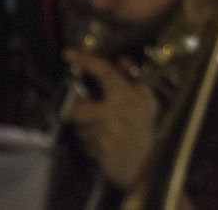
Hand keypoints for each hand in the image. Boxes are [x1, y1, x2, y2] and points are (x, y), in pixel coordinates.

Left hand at [66, 50, 159, 189]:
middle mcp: (114, 112)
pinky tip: (103, 144)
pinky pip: (84, 144)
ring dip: (86, 129)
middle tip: (82, 109)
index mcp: (127, 96)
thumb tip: (121, 60)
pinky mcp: (99, 151)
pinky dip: (90, 143)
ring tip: (103, 131)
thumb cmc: (146, 128)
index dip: (86, 61)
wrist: (147, 164)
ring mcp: (106, 133)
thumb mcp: (148, 100)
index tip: (69, 53)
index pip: (105, 72)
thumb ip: (134, 79)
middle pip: (77, 107)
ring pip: (80, 128)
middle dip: (75, 110)